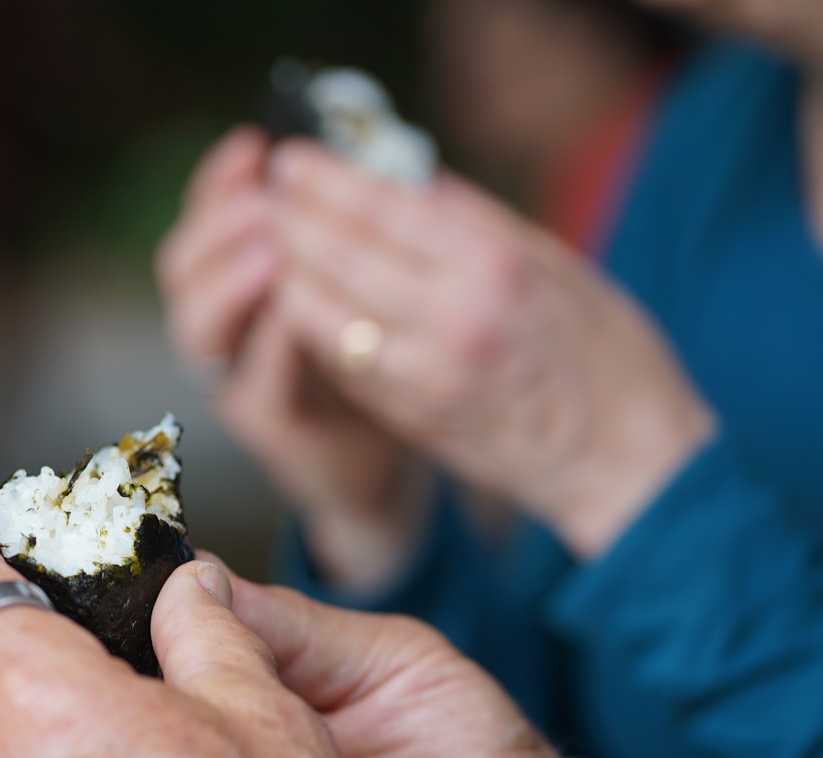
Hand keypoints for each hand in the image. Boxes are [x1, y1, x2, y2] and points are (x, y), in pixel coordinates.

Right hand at [157, 127, 428, 587]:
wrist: (380, 451)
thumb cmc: (367, 351)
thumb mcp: (354, 279)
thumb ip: (342, 228)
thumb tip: (356, 151)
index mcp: (233, 280)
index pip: (203, 217)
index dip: (219, 180)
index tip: (256, 143)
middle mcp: (219, 327)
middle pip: (181, 266)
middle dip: (219, 223)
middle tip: (263, 198)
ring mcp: (232, 377)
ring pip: (196, 327)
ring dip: (230, 282)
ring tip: (270, 250)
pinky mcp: (263, 423)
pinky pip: (253, 382)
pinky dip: (269, 346)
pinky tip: (292, 313)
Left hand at [266, 139, 714, 555]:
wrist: (624, 462)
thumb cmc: (606, 354)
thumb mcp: (558, 266)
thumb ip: (475, 222)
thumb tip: (405, 177)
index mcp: (495, 267)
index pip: (384, 207)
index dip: (326, 180)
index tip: (292, 161)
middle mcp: (453, 319)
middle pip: (339, 255)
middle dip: (292, 221)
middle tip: (268, 200)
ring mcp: (424, 375)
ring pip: (322, 315)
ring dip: (289, 276)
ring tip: (278, 251)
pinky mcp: (408, 417)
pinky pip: (340, 362)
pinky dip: (315, 327)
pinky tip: (305, 304)